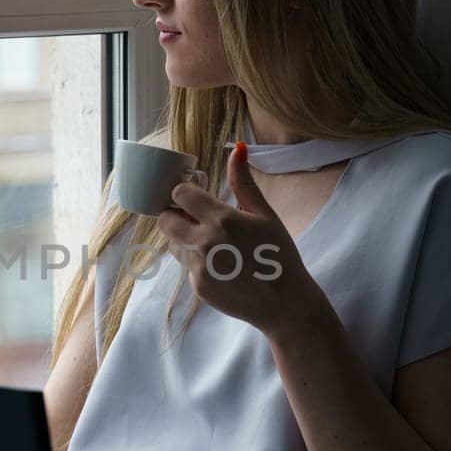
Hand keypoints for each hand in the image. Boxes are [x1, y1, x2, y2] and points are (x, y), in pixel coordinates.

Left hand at [155, 141, 325, 334]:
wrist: (285, 302)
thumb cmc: (279, 254)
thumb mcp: (265, 214)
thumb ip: (244, 182)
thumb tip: (237, 148)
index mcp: (222, 218)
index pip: (180, 193)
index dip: (185, 192)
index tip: (194, 197)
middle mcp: (205, 242)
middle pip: (165, 220)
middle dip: (175, 216)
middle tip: (194, 220)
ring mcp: (199, 266)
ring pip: (174, 244)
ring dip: (185, 240)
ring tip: (214, 245)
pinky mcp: (198, 286)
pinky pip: (186, 267)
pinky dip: (198, 264)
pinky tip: (223, 267)